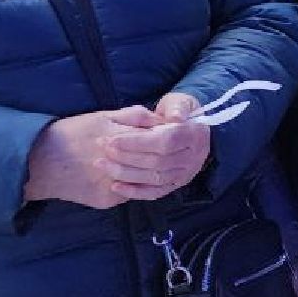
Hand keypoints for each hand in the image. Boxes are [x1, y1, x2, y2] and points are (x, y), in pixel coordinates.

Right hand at [24, 106, 161, 207]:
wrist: (38, 163)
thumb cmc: (70, 134)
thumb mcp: (100, 116)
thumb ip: (133, 116)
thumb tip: (161, 119)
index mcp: (121, 141)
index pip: (157, 140)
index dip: (162, 136)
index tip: (163, 134)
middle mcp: (121, 166)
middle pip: (153, 162)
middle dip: (157, 156)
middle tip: (157, 151)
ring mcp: (115, 186)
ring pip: (143, 181)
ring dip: (145, 172)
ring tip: (140, 163)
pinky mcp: (107, 200)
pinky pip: (127, 193)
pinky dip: (128, 185)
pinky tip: (121, 177)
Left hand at [95, 93, 212, 201]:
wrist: (188, 127)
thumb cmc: (177, 111)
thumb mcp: (178, 103)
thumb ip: (176, 107)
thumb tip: (175, 117)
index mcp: (195, 136)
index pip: (165, 141)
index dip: (137, 142)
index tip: (112, 140)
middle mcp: (192, 158)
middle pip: (157, 162)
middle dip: (127, 157)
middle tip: (103, 150)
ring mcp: (184, 174)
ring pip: (154, 179)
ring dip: (126, 174)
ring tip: (103, 165)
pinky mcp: (174, 185)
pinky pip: (154, 193)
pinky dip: (134, 192)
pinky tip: (115, 187)